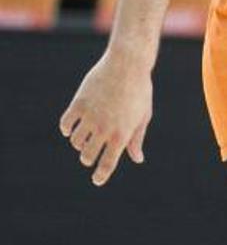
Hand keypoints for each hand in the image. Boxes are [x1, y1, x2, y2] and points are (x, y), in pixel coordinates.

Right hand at [59, 52, 152, 185]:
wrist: (128, 64)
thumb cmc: (139, 90)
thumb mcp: (143, 115)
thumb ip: (136, 138)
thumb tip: (137, 159)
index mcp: (122, 134)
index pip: (108, 163)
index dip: (101, 175)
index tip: (97, 180)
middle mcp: (104, 128)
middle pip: (87, 155)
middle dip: (88, 158)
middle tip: (90, 154)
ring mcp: (90, 117)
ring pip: (75, 141)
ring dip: (78, 143)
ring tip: (85, 137)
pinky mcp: (79, 104)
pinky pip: (65, 124)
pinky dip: (66, 129)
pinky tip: (71, 128)